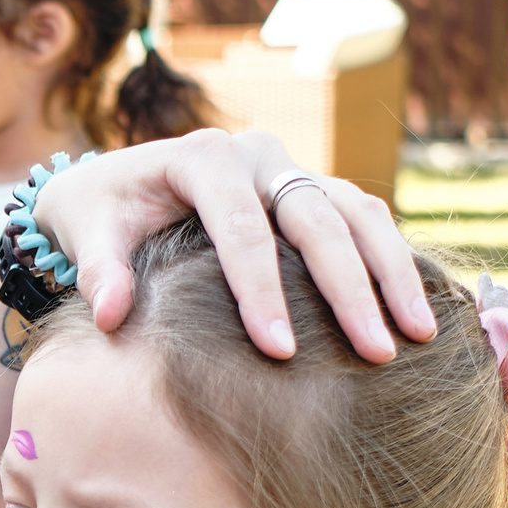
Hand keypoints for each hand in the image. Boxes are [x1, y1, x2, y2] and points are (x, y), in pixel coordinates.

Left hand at [30, 128, 430, 363]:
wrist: (113, 181)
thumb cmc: (101, 210)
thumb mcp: (88, 231)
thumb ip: (99, 270)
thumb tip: (111, 316)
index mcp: (205, 157)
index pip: (243, 230)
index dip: (263, 293)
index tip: (279, 353)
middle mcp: (258, 154)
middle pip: (318, 221)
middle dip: (351, 290)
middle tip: (378, 352)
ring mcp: (291, 169)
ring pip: (358, 214)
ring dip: (392, 273)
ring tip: (419, 335)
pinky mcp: (311, 190)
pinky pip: (363, 220)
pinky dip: (390, 262)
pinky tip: (414, 310)